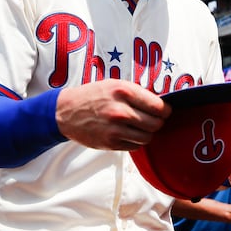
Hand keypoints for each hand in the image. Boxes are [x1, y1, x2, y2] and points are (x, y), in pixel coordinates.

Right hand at [56, 80, 170, 149]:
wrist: (65, 112)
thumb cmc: (93, 96)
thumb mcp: (115, 85)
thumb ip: (137, 93)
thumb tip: (160, 104)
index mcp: (124, 91)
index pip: (158, 106)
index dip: (165, 110)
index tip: (164, 111)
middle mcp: (121, 111)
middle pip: (156, 124)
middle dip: (157, 122)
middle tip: (151, 119)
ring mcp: (115, 129)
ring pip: (147, 137)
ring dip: (146, 133)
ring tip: (137, 126)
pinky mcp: (110, 143)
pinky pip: (135, 146)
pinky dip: (134, 141)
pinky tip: (126, 132)